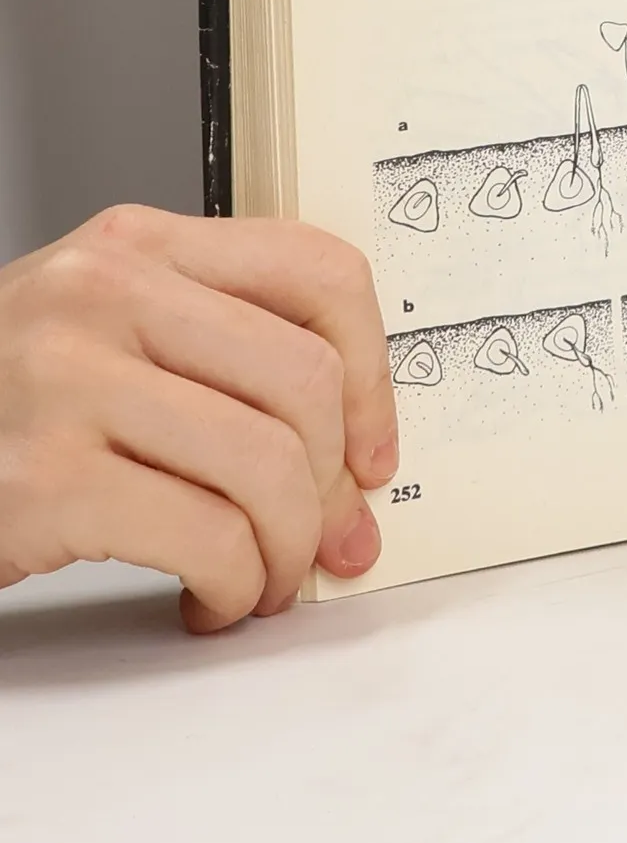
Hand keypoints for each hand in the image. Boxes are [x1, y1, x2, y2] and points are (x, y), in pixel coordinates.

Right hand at [0, 207, 398, 631]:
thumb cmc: (2, 412)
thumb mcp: (105, 338)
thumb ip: (217, 356)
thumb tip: (354, 462)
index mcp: (138, 244)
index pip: (321, 270)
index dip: (374, 371)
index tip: (372, 447)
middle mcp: (103, 291)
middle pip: (306, 379)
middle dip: (334, 484)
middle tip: (326, 540)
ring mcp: (63, 379)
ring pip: (269, 463)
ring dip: (287, 549)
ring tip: (261, 577)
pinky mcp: (38, 476)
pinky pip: (207, 536)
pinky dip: (232, 584)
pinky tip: (209, 598)